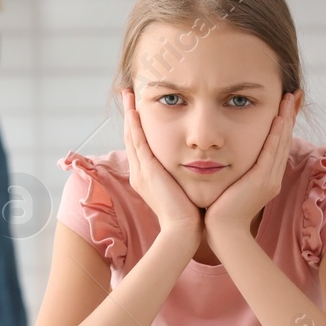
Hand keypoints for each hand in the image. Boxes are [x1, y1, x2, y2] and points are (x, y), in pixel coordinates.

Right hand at [121, 88, 202, 248]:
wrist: (183, 231)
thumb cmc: (189, 214)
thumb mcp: (183, 190)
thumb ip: (183, 176)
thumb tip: (197, 166)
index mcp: (146, 177)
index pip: (140, 146)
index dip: (137, 126)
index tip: (139, 109)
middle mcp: (139, 172)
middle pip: (131, 137)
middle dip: (130, 115)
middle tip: (128, 94)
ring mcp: (141, 171)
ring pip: (131, 136)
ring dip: (129, 114)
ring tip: (128, 94)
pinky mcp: (147, 171)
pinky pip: (138, 143)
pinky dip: (134, 126)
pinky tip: (134, 110)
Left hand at [205, 91, 302, 240]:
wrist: (221, 232)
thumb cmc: (218, 210)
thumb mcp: (229, 184)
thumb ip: (231, 169)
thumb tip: (220, 155)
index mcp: (265, 177)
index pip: (276, 144)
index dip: (282, 123)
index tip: (283, 104)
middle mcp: (271, 176)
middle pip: (284, 139)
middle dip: (288, 115)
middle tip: (293, 94)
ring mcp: (269, 179)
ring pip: (281, 142)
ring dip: (286, 119)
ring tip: (290, 98)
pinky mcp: (262, 181)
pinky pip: (271, 152)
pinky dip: (276, 134)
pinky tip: (278, 118)